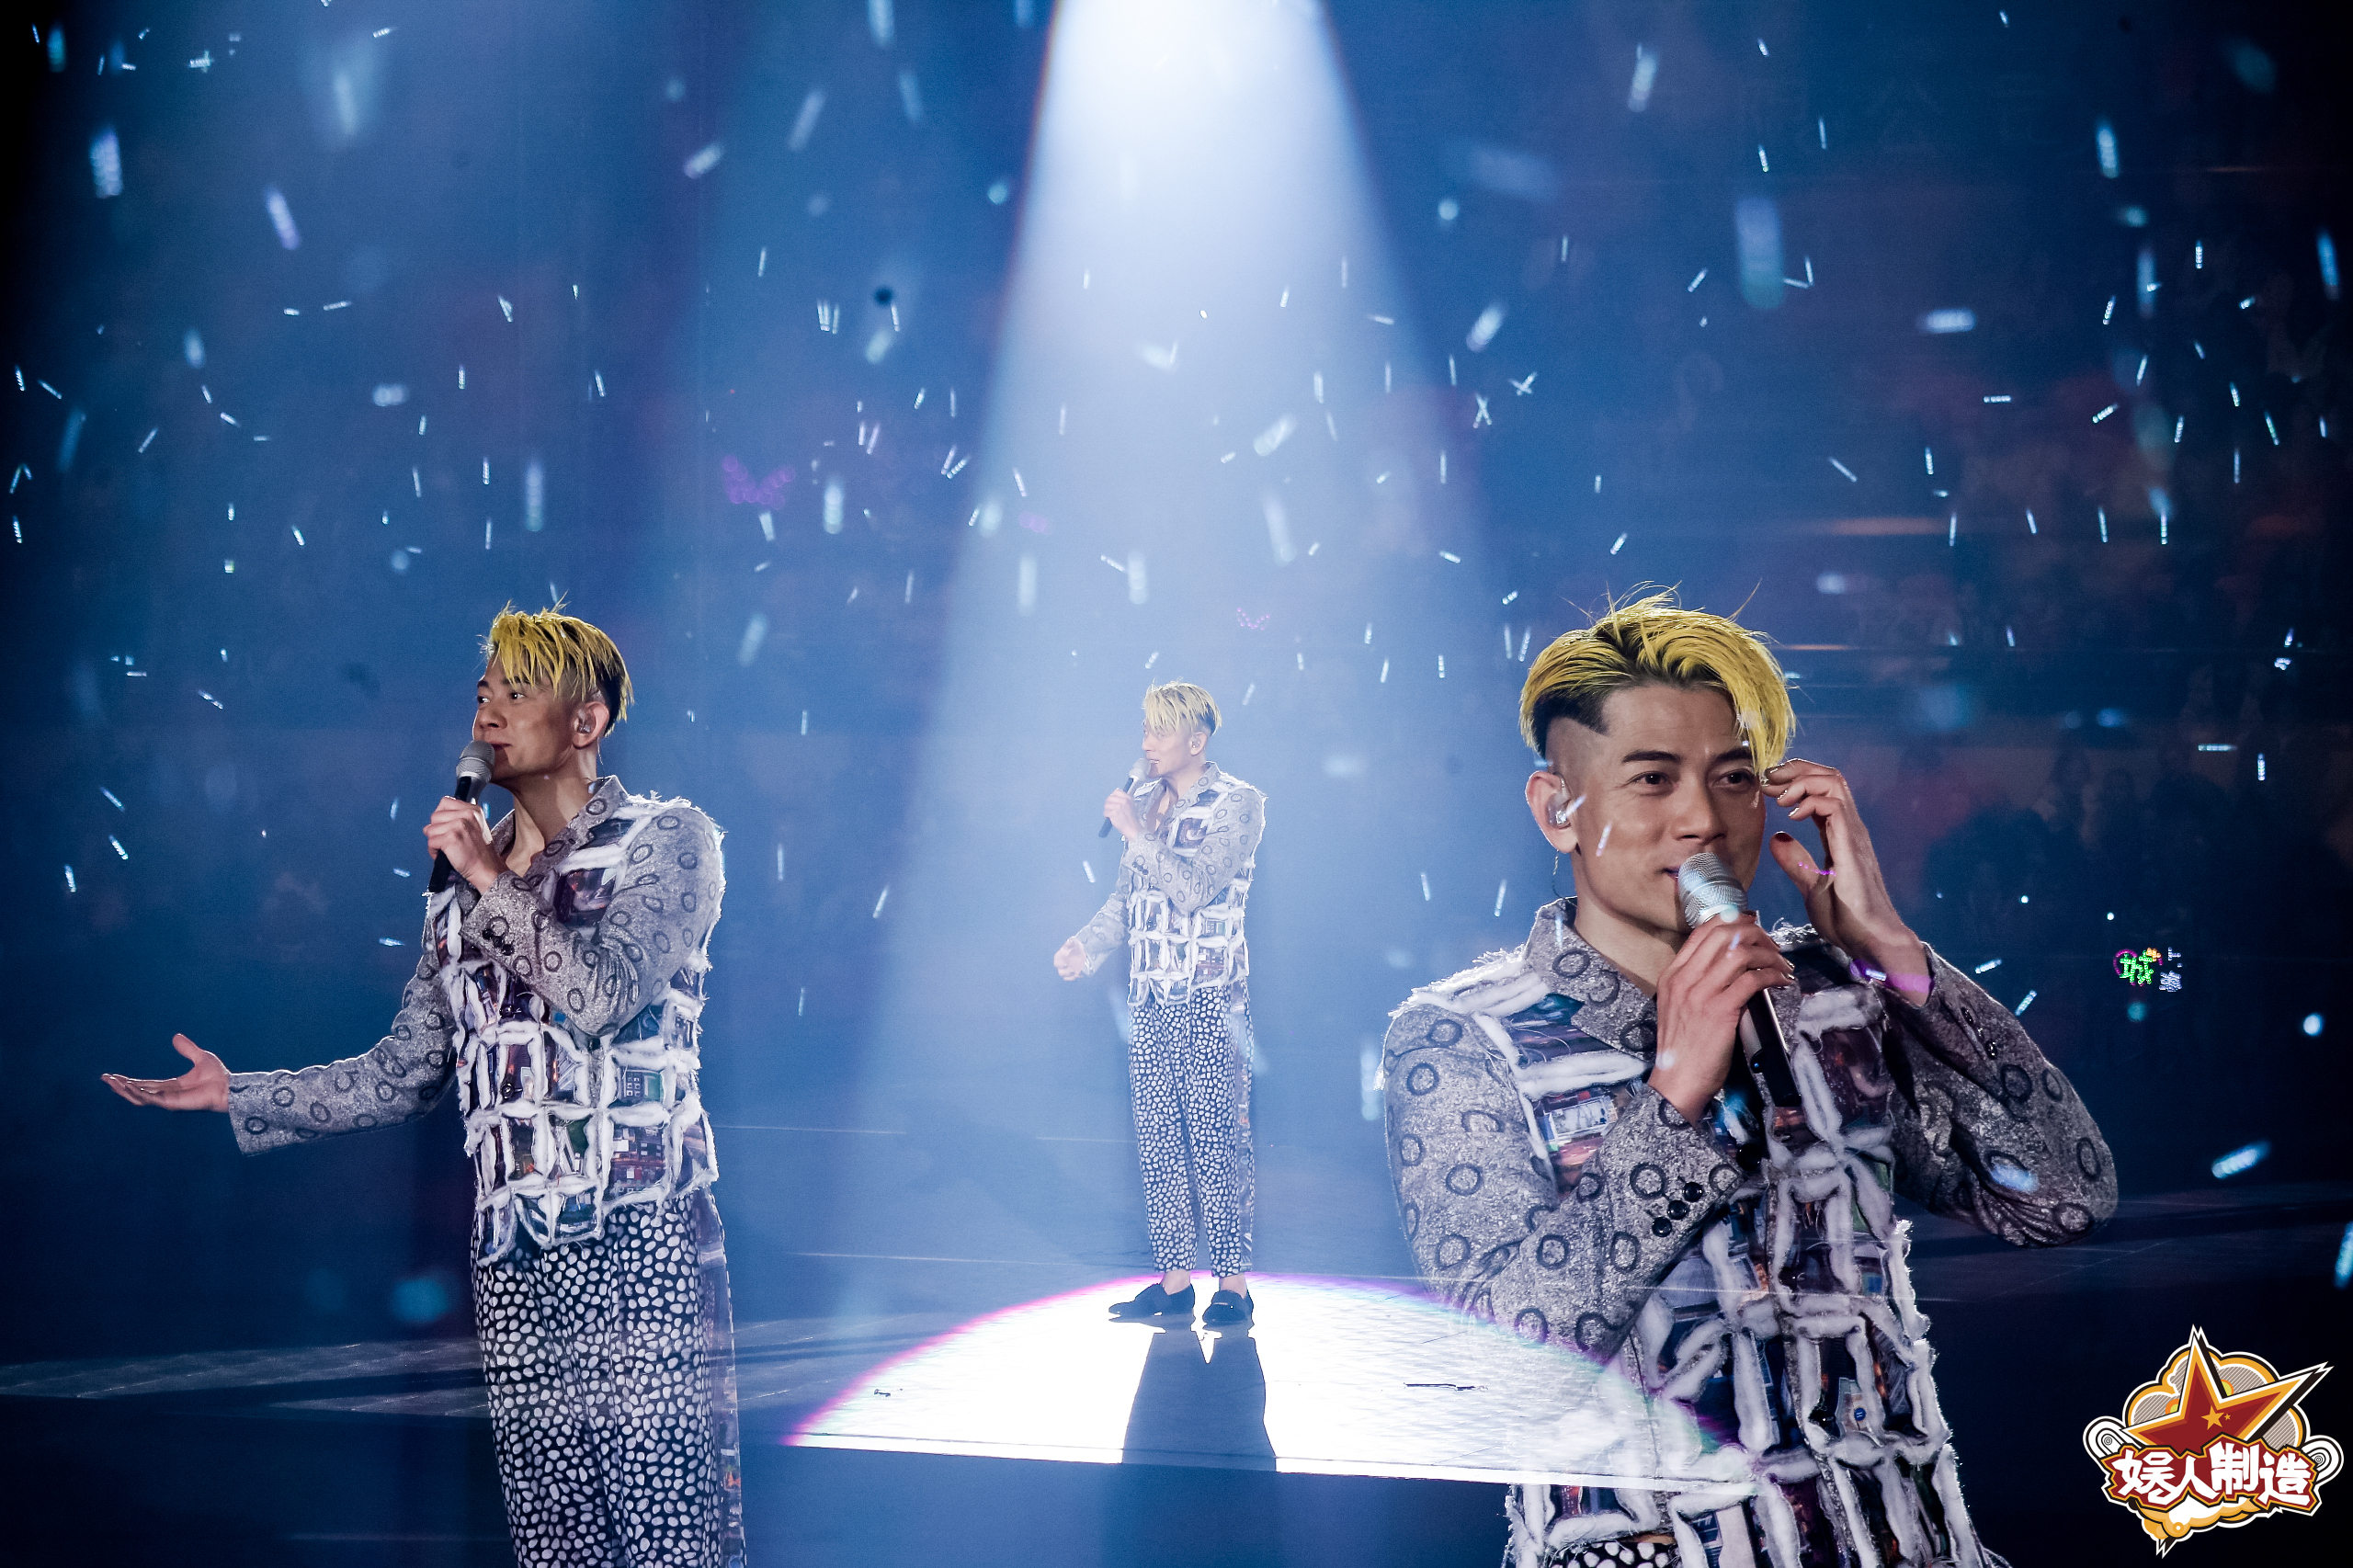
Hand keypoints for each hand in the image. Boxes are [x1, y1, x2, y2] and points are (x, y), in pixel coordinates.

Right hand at [101, 1034, 229, 1112]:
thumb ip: (187, 1049)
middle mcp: (167, 1094)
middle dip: (120, 1086)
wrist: (228, 1086)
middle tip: (105, 1078)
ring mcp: (168, 1100)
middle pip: (137, 1091)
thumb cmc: (217, 1075)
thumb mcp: (200, 1057)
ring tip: (111, 1082)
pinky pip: (149, 1099)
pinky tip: (127, 1086)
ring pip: (139, 1097)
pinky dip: (137, 1093)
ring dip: (124, 1090)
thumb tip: (175, 1036)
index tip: (114, 1076)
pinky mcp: (171, 1103)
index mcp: (171, 1085)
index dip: (129, 1081)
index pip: (145, 1084)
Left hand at [424, 794, 499, 891]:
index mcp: (473, 810)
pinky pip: (430, 842)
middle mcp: (466, 815)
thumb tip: (437, 818)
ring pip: (430, 830)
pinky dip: (433, 851)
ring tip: (446, 849)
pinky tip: (444, 855)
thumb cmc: (480, 852)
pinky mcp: (451, 838)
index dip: (441, 815)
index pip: (445, 802)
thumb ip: (460, 817)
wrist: (487, 868)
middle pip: (435, 816)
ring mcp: (459, 826)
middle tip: (446, 840)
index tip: (445, 826)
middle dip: (436, 830)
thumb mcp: (476, 826)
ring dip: (434, 842)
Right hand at [1053, 937, 1089, 980]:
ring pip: (1065, 976)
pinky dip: (1074, 977)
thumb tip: (1069, 942)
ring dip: (1070, 975)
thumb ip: (1070, 943)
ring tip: (1076, 972)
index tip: (1065, 963)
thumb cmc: (1075, 946)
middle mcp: (1062, 965)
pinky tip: (1079, 974)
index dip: (1060, 964)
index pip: (1056, 963)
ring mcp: (1068, 970)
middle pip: (1061, 972)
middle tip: (1071, 970)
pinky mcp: (1074, 973)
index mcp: (1059, 957)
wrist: (1084, 950)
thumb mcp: (1073, 943)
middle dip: (1065, 972)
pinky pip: (1071, 978)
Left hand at [1103, 787, 1142, 840]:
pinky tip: (1110, 817)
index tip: (1113, 801)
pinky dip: (1106, 815)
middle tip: (1111, 808)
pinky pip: (1105, 812)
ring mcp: (1119, 807)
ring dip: (1107, 810)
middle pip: (1109, 798)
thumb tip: (1113, 793)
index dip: (1113, 796)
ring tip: (1111, 813)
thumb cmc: (1131, 817)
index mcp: (1128, 798)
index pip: (1116, 791)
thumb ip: (1123, 798)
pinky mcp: (1114, 813)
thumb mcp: (1130, 804)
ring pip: (1106, 805)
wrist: (1132, 827)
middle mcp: (1124, 801)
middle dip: (1108, 803)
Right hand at [1649, 913, 1794, 1124]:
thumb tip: (1733, 967)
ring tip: (1782, 965)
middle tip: (1772, 945)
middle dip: (1755, 933)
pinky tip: (1782, 981)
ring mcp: (1701, 993)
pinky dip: (1772, 976)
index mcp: (1672, 974)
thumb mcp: (1680, 1006)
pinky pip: (1752, 980)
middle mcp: (1684, 978)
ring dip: (1768, 954)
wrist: (1676, 1080)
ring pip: (1740, 953)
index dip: (1732, 921)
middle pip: (1723, 934)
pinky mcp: (1720, 1010)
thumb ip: (1697, 983)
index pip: (1702, 931)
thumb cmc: (1681, 1049)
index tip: (1753, 925)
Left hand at [1763, 758, 1927, 991]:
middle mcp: (1849, 828)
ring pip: (1834, 783)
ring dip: (1801, 781)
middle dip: (1796, 769)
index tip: (1768, 785)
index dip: (1794, 780)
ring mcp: (1853, 835)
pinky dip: (1810, 801)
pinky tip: (1792, 815)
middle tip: (1768, 777)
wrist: (1870, 940)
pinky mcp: (1852, 846)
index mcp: (1839, 834)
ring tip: (1779, 795)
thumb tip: (1777, 838)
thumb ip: (1796, 861)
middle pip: (1829, 776)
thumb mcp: (1811, 886)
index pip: (1822, 790)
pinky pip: (1834, 807)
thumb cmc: (1847, 918)